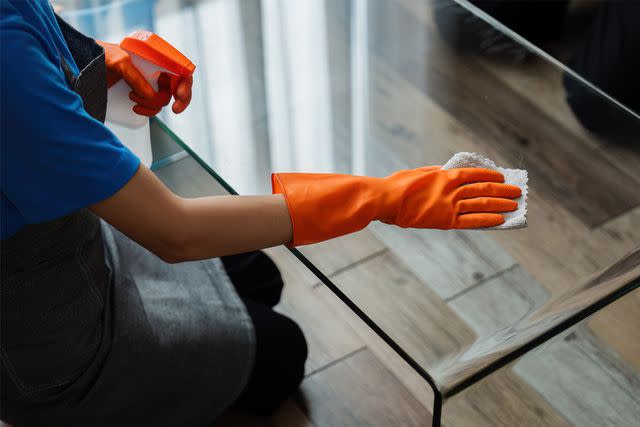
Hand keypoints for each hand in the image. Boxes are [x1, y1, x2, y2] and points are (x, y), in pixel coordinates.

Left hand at [97, 41, 192, 116]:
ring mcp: (148, 84)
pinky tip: (135, 107)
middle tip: (175, 109)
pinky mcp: (140, 95)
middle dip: (180, 99)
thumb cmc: (99, 56)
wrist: (82, 65)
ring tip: (134, 99)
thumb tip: (152, 96)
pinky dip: (148, 111)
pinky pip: (153, 107)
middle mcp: (154, 70)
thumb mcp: (118, 62)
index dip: (185, 82)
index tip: (178, 94)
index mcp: (155, 57)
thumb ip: (135, 76)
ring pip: (164, 100)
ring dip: (154, 105)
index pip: (180, 69)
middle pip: (178, 87)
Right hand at [272, 166, 521, 245]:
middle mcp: (451, 189)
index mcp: (444, 175)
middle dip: (503, 190)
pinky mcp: (445, 221)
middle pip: (483, 188)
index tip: (502, 176)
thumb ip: (435, 174)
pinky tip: (500, 220)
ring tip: (514, 206)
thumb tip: (447, 172)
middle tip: (517, 191)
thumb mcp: (418, 173)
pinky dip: (488, 219)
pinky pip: (472, 220)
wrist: (384, 200)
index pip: (474, 174)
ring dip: (501, 204)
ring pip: (482, 203)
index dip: (491, 175)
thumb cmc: (396, 186)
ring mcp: (449, 205)